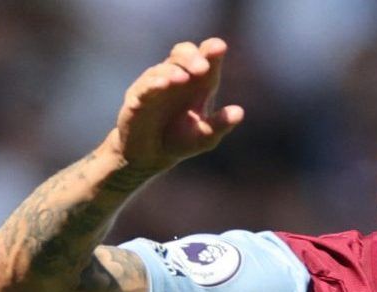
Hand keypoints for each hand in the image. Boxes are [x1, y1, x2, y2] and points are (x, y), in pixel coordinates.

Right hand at [111, 38, 243, 175]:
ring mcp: (155, 85)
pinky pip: (145, 86)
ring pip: (162, 68)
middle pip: (182, 53)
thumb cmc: (180, 140)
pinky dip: (153, 83)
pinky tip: (163, 84)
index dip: (211, 49)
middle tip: (203, 68)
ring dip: (173, 71)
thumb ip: (220, 124)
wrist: (150, 157)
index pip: (204, 55)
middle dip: (192, 57)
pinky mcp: (137, 98)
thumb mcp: (205, 136)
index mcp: (197, 80)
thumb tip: (239, 113)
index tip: (219, 48)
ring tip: (182, 79)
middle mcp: (176, 76)